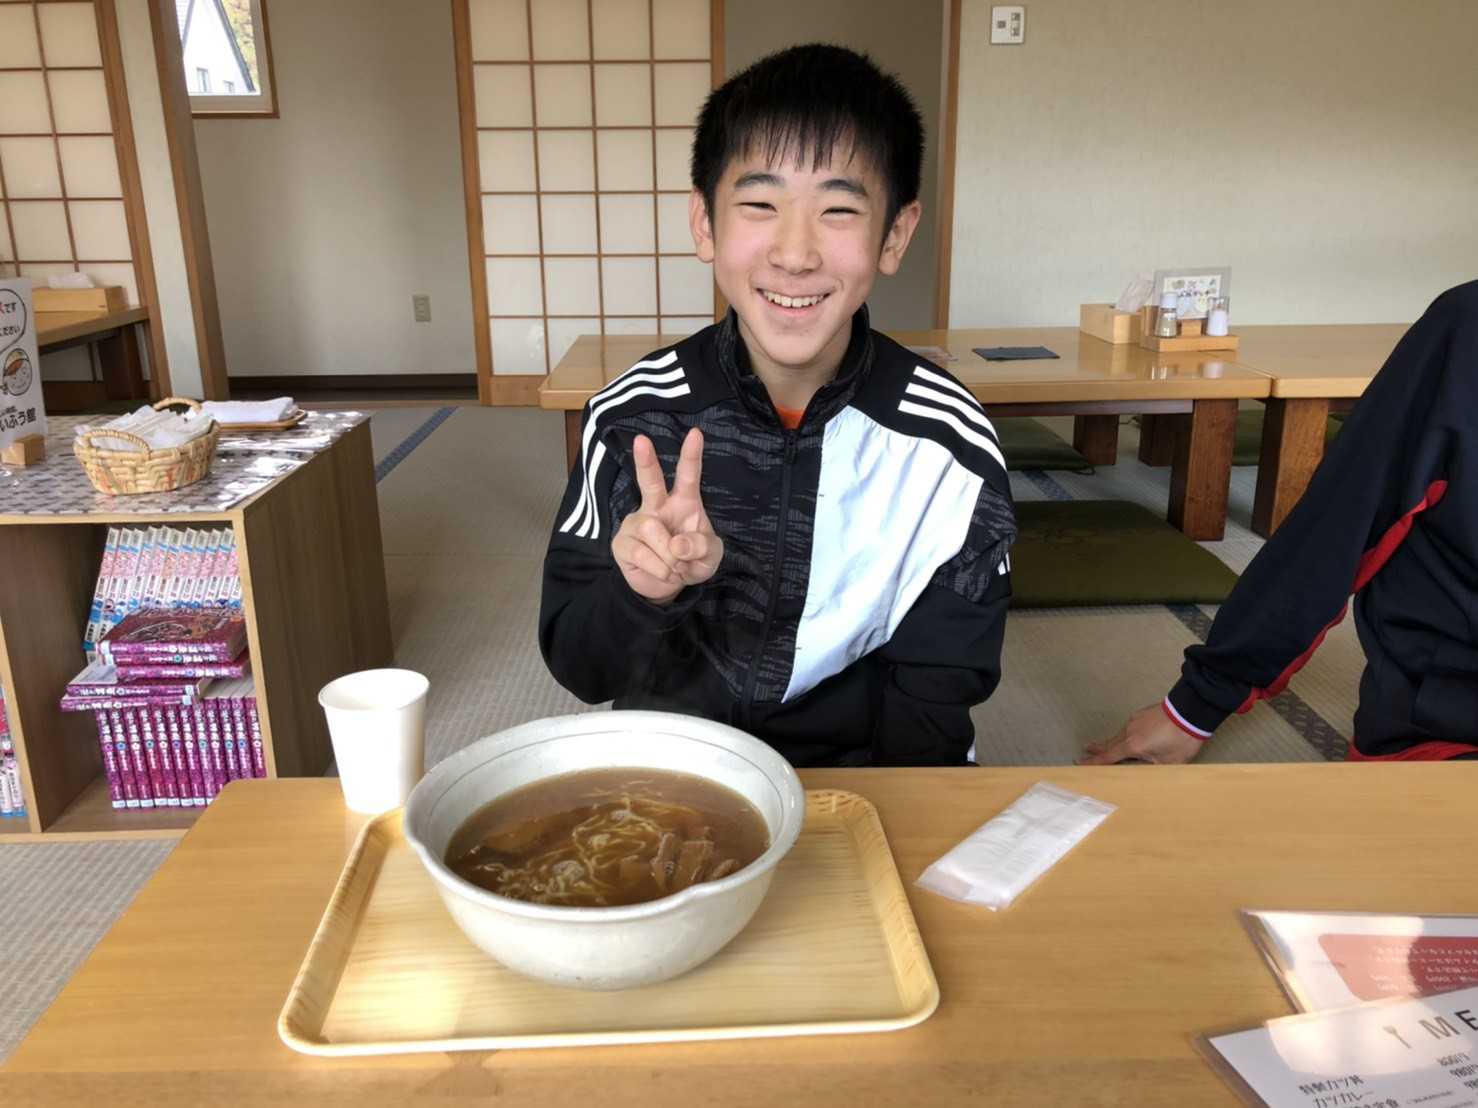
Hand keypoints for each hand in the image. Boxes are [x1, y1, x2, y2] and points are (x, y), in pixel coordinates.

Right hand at [611, 428, 723, 604]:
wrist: (668, 587)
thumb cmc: (692, 561)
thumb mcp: (710, 557)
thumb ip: (702, 547)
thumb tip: (677, 546)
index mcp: (684, 502)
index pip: (688, 476)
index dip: (691, 455)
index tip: (696, 433)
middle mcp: (657, 506)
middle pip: (650, 481)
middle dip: (645, 461)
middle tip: (641, 440)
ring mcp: (636, 523)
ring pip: (652, 530)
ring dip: (669, 556)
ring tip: (676, 568)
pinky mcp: (622, 543)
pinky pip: (642, 554)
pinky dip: (661, 569)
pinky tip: (665, 573)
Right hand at [1080, 703, 1204, 764]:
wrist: (1190, 712)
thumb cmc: (1180, 740)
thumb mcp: (1169, 763)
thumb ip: (1154, 769)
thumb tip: (1148, 774)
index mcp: (1132, 746)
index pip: (1108, 757)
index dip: (1094, 762)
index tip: (1081, 763)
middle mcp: (1129, 732)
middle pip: (1110, 743)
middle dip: (1098, 748)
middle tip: (1086, 748)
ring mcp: (1134, 721)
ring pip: (1120, 735)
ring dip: (1114, 741)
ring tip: (1110, 745)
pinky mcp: (1142, 714)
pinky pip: (1130, 727)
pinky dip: (1127, 734)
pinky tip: (1134, 736)